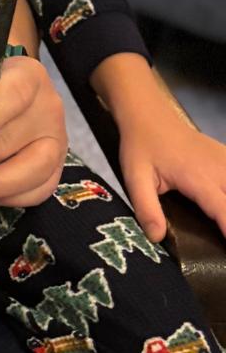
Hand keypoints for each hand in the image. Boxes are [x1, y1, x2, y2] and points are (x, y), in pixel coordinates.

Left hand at [102, 61, 225, 242]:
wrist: (148, 115)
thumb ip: (146, 208)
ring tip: (224, 222)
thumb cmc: (141, 147)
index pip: (223, 210)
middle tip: (224, 237)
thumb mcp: (135, 177)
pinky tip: (225, 200)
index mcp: (197, 178)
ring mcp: (225, 160)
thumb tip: (156, 237)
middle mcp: (218, 169)